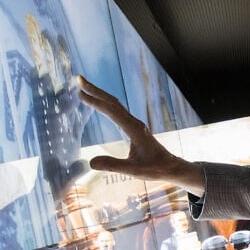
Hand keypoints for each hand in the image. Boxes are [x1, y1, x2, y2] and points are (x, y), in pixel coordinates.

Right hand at [77, 77, 205, 193]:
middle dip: (95, 90)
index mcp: (134, 129)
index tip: (80, 94)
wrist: (170, 166)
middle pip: (112, 101)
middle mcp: (133, 122)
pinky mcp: (133, 127)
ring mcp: (134, 123)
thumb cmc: (155, 168)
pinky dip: (105, 103)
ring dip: (99, 94)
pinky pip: (117, 110)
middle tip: (79, 79)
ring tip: (84, 87)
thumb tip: (90, 162)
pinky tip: (98, 103)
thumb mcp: (133, 170)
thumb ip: (113, 165)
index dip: (95, 102)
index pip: (111, 111)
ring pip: (115, 104)